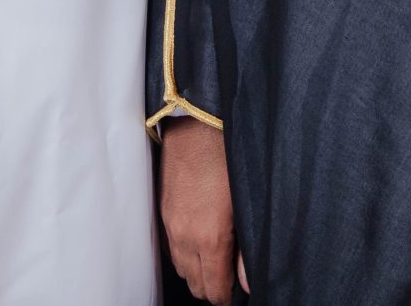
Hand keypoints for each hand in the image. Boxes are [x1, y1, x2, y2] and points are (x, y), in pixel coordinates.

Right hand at [160, 116, 244, 301]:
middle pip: (194, 284)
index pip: (213, 290)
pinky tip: (198, 241)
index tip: (237, 292)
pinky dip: (184, 253)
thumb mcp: (247, 204)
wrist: (198, 121)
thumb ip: (246, 249)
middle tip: (229, 277)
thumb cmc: (229, 157)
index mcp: (209, 238)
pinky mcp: (163, 210)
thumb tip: (248, 281)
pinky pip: (170, 247)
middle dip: (211, 287)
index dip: (227, 296)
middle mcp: (185, 236)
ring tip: (215, 260)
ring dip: (196, 270)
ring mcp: (170, 223)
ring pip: (180, 268)